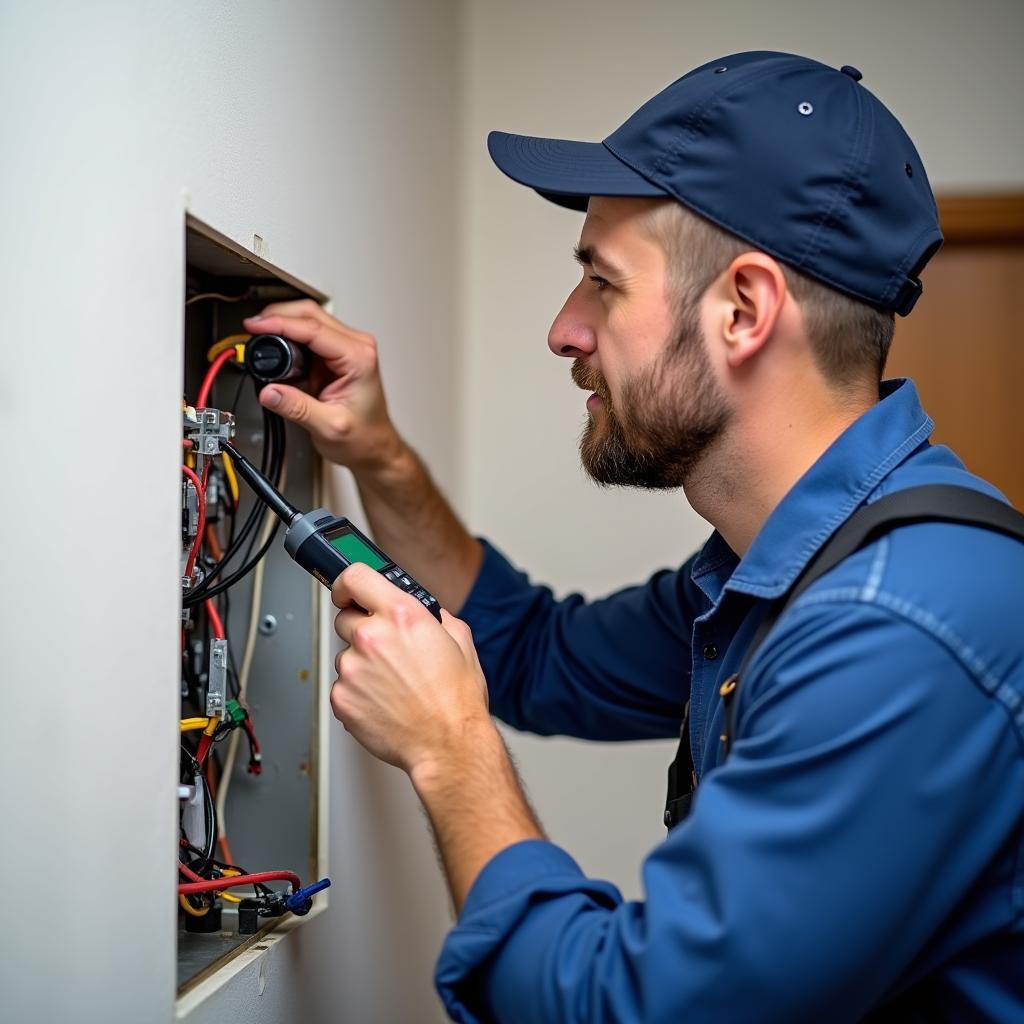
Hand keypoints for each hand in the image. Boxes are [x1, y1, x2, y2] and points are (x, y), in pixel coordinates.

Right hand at [242, 300, 404, 473]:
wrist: (374, 447)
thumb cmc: (363, 437)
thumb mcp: (328, 427)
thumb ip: (296, 408)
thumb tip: (269, 391)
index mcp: (358, 358)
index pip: (313, 328)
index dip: (280, 323)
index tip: (255, 326)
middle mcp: (357, 347)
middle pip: (311, 313)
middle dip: (278, 316)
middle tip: (253, 328)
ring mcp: (347, 348)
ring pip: (309, 319)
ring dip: (283, 323)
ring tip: (260, 336)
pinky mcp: (336, 355)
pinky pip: (309, 334)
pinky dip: (289, 335)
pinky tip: (275, 345)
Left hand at [329, 563, 490, 773]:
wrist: (448, 745)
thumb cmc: (456, 699)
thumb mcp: (460, 639)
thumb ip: (433, 615)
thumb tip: (420, 610)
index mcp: (402, 615)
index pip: (355, 577)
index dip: (349, 583)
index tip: (349, 592)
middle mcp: (372, 637)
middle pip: (344, 618)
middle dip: (362, 630)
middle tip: (385, 651)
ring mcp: (353, 668)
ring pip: (345, 655)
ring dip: (362, 665)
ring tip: (392, 684)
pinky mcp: (342, 698)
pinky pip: (342, 685)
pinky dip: (357, 692)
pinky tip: (383, 701)